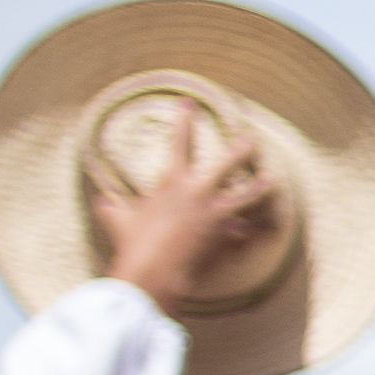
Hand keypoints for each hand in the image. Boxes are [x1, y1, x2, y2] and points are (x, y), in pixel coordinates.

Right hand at [98, 121, 281, 313]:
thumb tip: (101, 201)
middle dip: (243, 147)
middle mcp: (199, 191)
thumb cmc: (133, 244)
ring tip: (273, 179)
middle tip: (252, 137)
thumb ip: (112, 207)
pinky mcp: (229, 234)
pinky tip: (264, 229)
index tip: (190, 103)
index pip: (179, 142)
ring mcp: (218, 212)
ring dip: (262, 185)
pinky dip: (252, 231)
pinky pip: (248, 229)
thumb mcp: (118, 220)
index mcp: (171, 181)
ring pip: (250, 193)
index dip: (185, 120)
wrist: (152, 271)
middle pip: (230, 161)